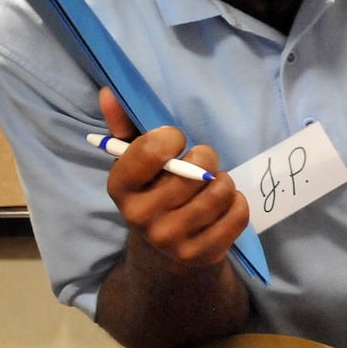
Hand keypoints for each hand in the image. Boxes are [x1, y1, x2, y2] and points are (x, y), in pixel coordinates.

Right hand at [98, 87, 247, 269]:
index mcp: (120, 189)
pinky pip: (238, 213)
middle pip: (195, 169)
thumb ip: (123, 126)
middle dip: (206, 158)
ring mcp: (172, 240)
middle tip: (200, 164)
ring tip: (212, 185)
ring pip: (220, 190)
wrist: (164, 254)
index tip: (175, 141)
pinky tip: (224, 205)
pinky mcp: (202, 255)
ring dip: (224, 180)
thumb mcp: (136, 162)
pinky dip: (238, 203)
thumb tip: (109, 92)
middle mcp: (141, 217)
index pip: (150, 150)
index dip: (170, 137)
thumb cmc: (154, 192)